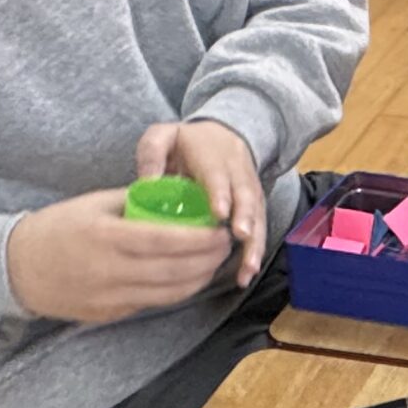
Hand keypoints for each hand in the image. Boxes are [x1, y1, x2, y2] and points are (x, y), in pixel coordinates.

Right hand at [6, 189, 231, 323]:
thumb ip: (136, 201)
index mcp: (106, 236)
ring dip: (198, 279)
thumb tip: (177, 194)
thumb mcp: (94, 203)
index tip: (221, 231)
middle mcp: (109, 271)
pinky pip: (151, 303)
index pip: (166, 241)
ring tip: (213, 262)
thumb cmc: (56, 228)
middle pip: (175, 271)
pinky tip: (187, 277)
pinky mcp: (108, 314)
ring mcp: (109, 298)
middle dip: (208, 260)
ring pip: (169, 293)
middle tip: (226, 245)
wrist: (15, 268)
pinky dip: (175, 291)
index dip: (200, 240)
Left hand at [137, 119, 268, 283]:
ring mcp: (249, 186)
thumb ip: (152, 154)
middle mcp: (236, 169)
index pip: (217, 173)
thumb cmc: (184, 142)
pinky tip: (248, 271)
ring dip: (255, 241)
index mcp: (211, 153)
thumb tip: (147, 183)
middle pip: (246, 194)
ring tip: (248, 268)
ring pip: (257, 213)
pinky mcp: (255, 202)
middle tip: (242, 236)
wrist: (219, 135)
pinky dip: (256, 249)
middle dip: (246, 216)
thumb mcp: (163, 136)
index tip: (220, 214)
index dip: (220, 192)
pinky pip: (260, 225)